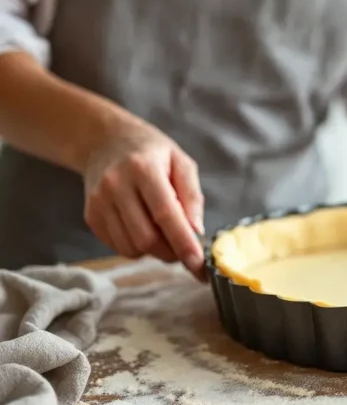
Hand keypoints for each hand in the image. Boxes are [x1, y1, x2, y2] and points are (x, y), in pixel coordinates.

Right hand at [82, 120, 205, 279]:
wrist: (105, 141)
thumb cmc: (152, 153)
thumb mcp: (181, 162)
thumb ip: (192, 196)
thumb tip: (196, 231)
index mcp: (143, 168)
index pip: (165, 214)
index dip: (183, 243)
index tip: (198, 264)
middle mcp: (116, 185)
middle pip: (146, 238)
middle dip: (171, 253)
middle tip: (185, 249)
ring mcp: (98, 202)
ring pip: (131, 247)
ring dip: (155, 252)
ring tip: (165, 235)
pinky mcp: (90, 215)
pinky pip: (118, 246)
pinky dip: (137, 249)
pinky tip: (145, 230)